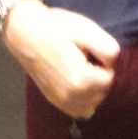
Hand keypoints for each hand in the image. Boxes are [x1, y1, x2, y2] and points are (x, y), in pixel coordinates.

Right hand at [1, 0, 119, 119]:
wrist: (25, 33)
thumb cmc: (57, 28)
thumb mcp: (87, 30)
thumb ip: (108, 49)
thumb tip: (112, 64)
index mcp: (81, 80)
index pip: (110, 78)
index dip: (104, 62)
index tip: (90, 51)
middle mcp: (72, 97)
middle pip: (102, 92)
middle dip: (99, 76)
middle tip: (84, 58)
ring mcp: (61, 103)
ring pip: (92, 103)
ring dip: (92, 89)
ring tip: (80, 68)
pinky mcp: (54, 102)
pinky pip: (79, 110)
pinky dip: (83, 99)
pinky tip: (75, 82)